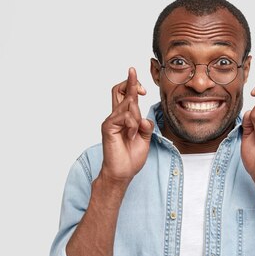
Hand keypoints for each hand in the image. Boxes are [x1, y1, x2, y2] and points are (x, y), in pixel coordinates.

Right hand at [100, 67, 153, 184]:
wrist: (122, 172)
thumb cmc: (131, 157)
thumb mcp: (145, 138)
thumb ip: (146, 126)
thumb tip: (144, 118)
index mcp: (125, 118)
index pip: (126, 95)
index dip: (133, 85)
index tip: (143, 88)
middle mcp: (116, 117)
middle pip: (119, 90)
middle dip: (131, 83)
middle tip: (143, 90)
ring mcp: (111, 121)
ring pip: (128, 104)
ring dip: (136, 116)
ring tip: (135, 132)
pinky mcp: (108, 127)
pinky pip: (124, 117)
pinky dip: (132, 125)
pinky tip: (131, 136)